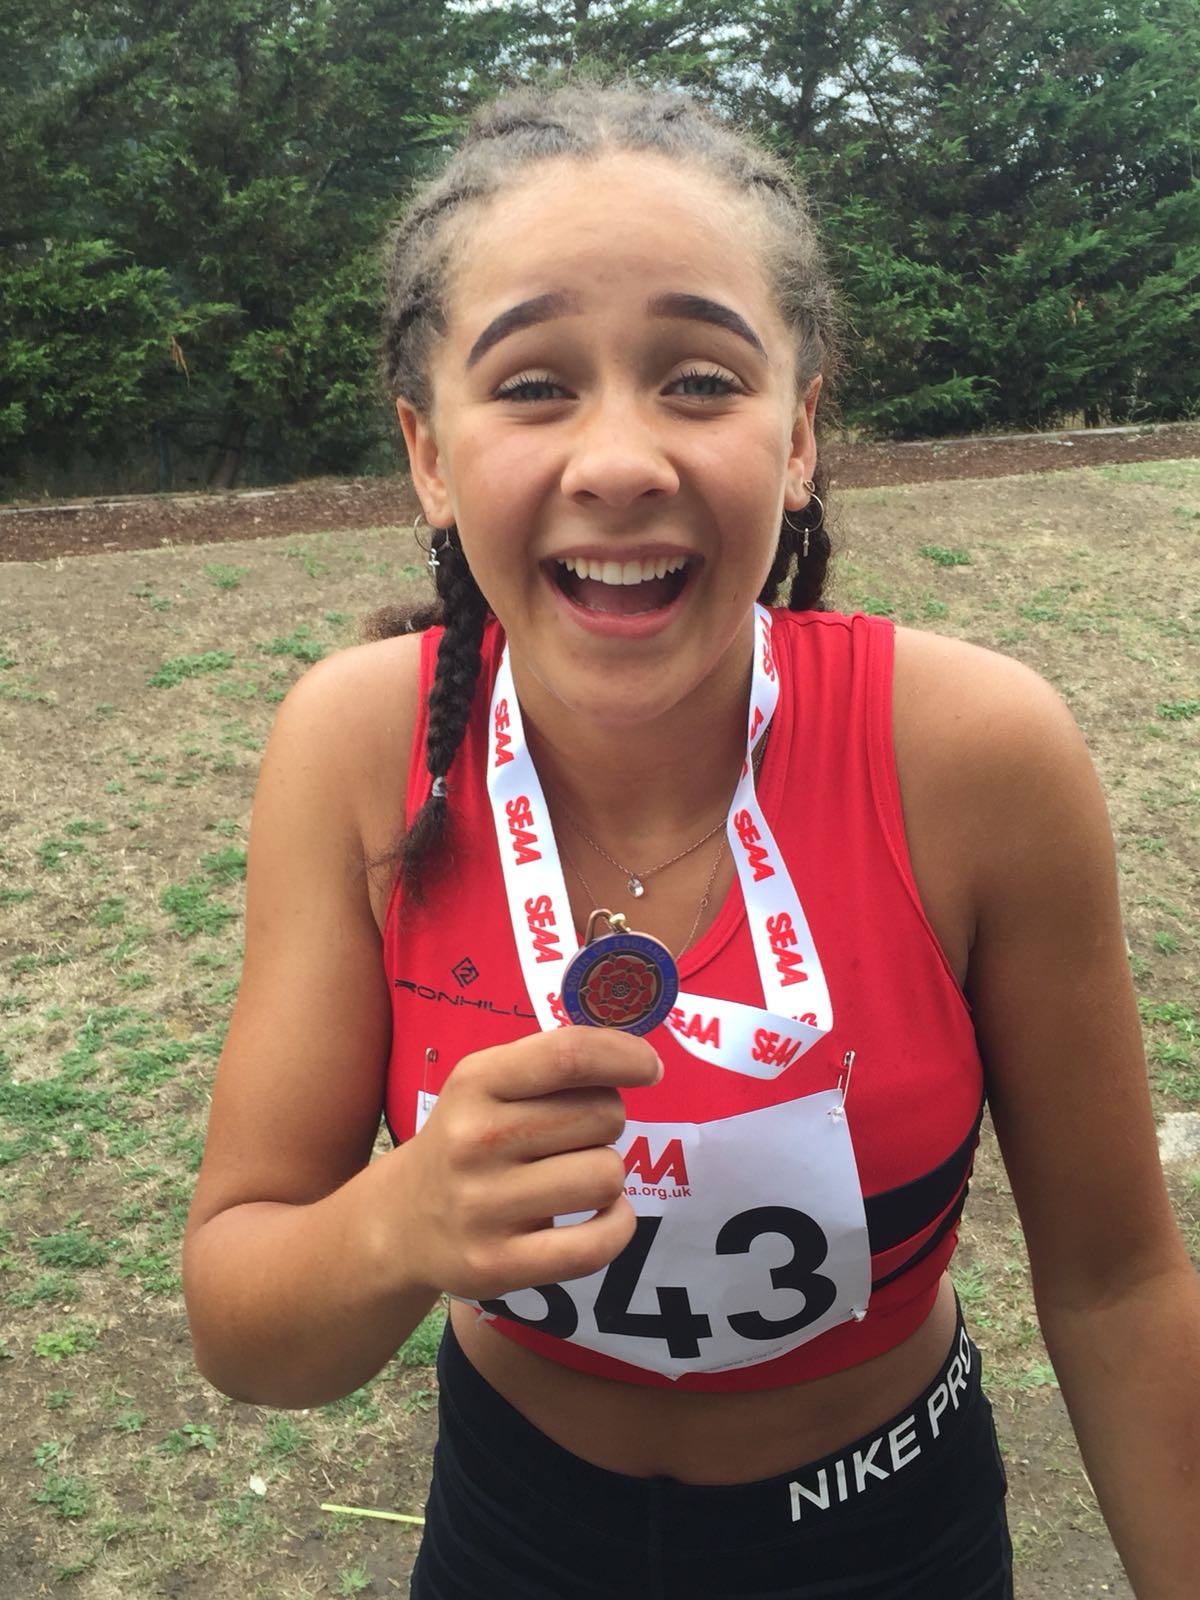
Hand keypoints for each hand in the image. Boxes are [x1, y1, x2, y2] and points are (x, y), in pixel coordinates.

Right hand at [399, 1028, 660, 1300]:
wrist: (402, 1221)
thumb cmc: (469, 1140)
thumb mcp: (487, 1084)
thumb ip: (551, 1066)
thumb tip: (639, 1061)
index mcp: (475, 1082)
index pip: (568, 1055)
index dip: (624, 1056)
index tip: (649, 1068)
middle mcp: (475, 1140)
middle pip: (601, 1115)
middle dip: (607, 1120)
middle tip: (576, 1137)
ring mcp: (483, 1206)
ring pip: (606, 1175)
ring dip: (607, 1174)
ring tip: (574, 1177)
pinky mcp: (497, 1264)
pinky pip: (596, 1244)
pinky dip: (616, 1226)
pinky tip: (600, 1217)